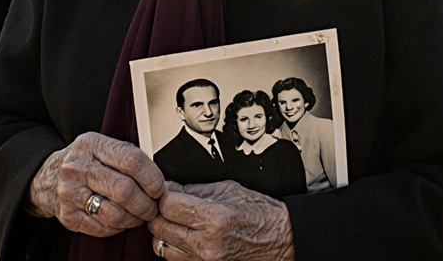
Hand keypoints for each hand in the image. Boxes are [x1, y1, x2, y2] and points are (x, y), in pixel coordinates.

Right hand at [28, 132, 164, 237]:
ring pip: (115, 214)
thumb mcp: (102, 147)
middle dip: (146, 203)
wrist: (48, 178)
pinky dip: (118, 227)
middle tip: (153, 207)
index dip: (152, 177)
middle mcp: (77, 167)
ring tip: (140, 215)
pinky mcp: (68, 216)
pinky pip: (103, 228)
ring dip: (135, 219)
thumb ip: (128, 157)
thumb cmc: (86, 162)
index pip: (131, 160)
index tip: (159, 187)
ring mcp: (70, 193)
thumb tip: (160, 182)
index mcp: (91, 144)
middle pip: (124, 190)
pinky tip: (122, 220)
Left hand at [148, 181, 294, 260]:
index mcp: (214, 219)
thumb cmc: (262, 214)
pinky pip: (175, 260)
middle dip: (159, 213)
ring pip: (162, 248)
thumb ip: (196, 190)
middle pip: (159, 228)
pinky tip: (186, 237)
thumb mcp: (230, 190)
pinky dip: (175, 248)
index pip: (168, 206)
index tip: (167, 191)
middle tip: (169, 205)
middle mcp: (207, 245)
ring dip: (164, 233)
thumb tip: (171, 189)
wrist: (283, 240)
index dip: (163, 195)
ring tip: (178, 223)